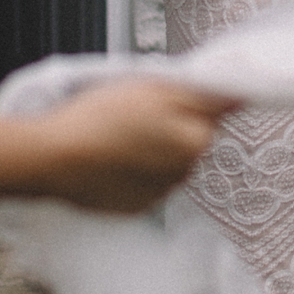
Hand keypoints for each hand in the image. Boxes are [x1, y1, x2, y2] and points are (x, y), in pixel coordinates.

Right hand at [34, 80, 238, 212]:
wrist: (54, 158)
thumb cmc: (98, 118)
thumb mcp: (153, 87)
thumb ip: (202, 93)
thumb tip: (239, 93)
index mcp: (195, 140)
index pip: (211, 114)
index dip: (185, 99)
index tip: (163, 96)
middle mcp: (184, 172)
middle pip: (189, 137)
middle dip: (170, 124)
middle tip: (134, 111)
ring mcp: (160, 193)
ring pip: (167, 160)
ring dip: (152, 148)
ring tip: (117, 135)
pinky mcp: (136, 206)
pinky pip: (146, 181)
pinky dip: (134, 169)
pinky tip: (111, 157)